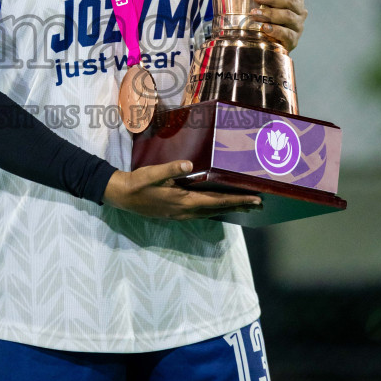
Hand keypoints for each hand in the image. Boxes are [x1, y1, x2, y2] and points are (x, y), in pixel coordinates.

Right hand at [103, 161, 261, 220]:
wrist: (123, 197)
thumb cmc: (139, 182)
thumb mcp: (153, 173)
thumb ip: (171, 169)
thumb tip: (188, 165)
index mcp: (184, 201)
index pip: (217, 201)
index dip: (236, 200)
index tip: (254, 199)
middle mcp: (186, 211)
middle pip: (218, 210)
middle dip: (238, 206)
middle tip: (258, 204)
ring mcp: (182, 215)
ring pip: (211, 213)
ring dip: (228, 209)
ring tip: (243, 206)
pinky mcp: (177, 214)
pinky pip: (202, 214)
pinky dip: (215, 210)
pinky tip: (218, 207)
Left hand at [251, 0, 306, 51]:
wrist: (268, 44)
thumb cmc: (264, 18)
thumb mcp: (265, 4)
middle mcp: (299, 11)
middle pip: (290, 1)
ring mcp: (298, 26)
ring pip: (288, 16)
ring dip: (270, 14)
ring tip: (254, 14)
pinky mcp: (293, 41)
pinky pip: (287, 34)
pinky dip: (275, 30)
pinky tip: (264, 28)